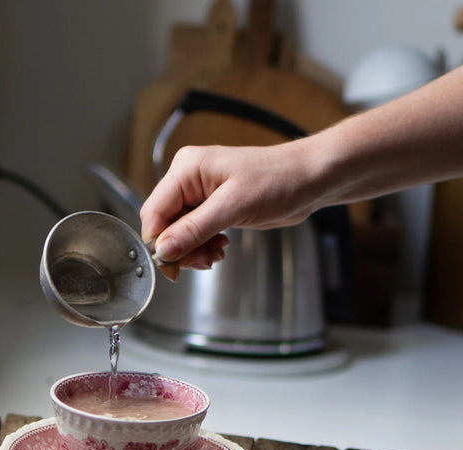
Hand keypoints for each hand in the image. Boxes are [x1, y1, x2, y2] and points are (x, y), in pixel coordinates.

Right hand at [140, 141, 317, 270]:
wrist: (308, 179)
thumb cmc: (278, 180)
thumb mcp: (234, 206)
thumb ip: (195, 229)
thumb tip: (164, 249)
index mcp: (187, 169)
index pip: (155, 211)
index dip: (159, 242)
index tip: (171, 267)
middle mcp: (190, 179)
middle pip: (165, 224)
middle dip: (180, 248)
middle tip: (203, 262)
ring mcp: (201, 194)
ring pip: (179, 232)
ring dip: (194, 250)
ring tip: (216, 255)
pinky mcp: (214, 207)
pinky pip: (196, 233)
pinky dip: (204, 246)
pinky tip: (220, 248)